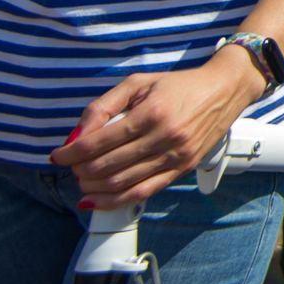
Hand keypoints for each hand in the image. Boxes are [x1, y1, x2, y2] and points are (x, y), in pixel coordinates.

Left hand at [50, 55, 263, 207]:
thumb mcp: (139, 83)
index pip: (98, 143)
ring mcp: (175, 157)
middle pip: (107, 166)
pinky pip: (143, 193)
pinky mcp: (183, 169)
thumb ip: (105, 105)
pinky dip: (115, 201)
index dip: (71, 153)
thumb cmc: (178, 85)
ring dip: (93, 187)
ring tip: (82, 180)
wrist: (225, 90)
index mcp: (151, 113)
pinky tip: (97, 200)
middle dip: (80, 170)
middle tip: (71, 166)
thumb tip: (77, 135)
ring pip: (122, 183)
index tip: (58, 155)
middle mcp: (164, 138)